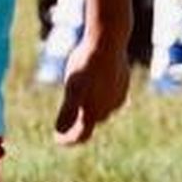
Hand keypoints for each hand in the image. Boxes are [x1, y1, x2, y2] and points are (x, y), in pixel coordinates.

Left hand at [53, 25, 131, 145]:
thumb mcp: (72, 88)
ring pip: (103, 108)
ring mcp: (119, 96)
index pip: (81, 136)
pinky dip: (101, 95)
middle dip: (79, 123)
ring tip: (81, 100)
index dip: (68, 140)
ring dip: (91, 107)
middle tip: (66, 120)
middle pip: (91, 122)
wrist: (108, 42)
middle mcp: (109, 108)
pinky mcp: (124, 84)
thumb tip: (59, 132)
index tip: (58, 139)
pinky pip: (111, 95)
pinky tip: (96, 84)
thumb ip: (67, 112)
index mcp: (95, 112)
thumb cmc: (87, 65)